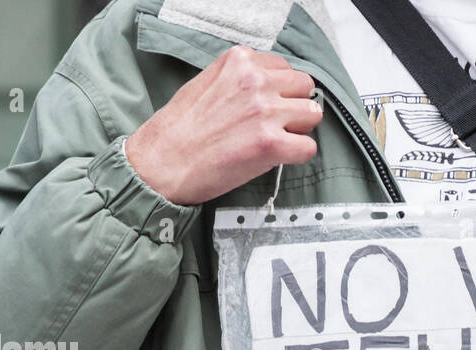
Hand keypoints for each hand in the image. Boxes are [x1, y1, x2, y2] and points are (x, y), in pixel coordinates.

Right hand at [123, 46, 322, 205]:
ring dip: (299, 130)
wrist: (163, 161)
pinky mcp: (271, 144)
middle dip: (295, 107)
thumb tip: (270, 87)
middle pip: (304, 88)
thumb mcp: (208, 82)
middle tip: (276, 125)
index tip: (268, 106)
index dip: (281, 91)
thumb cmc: (181, 128)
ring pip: (312, 115)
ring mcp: (265, 111)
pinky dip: (298, 155)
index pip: (285, 68)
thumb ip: (241, 79)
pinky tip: (277, 158)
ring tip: (276, 141)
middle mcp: (255, 80)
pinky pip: (308, 147)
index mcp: (240, 61)